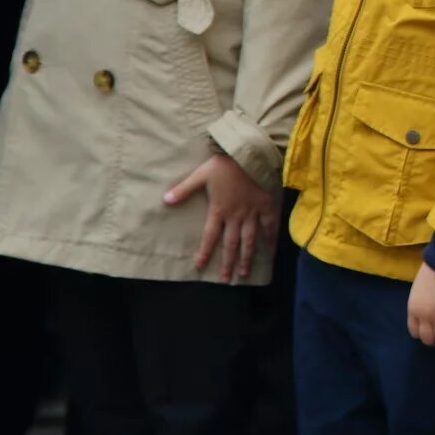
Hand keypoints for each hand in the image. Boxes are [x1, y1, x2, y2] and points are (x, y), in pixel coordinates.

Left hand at [162, 152, 276, 283]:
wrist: (250, 155)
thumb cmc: (224, 165)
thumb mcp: (200, 175)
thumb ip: (184, 189)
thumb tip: (165, 200)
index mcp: (219, 210)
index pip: (210, 236)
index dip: (204, 251)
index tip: (200, 266)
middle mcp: (235, 216)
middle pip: (231, 244)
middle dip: (228, 263)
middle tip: (226, 280)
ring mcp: (252, 212)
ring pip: (249, 239)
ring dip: (247, 257)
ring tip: (246, 272)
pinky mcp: (265, 205)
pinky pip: (268, 224)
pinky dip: (269, 236)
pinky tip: (270, 247)